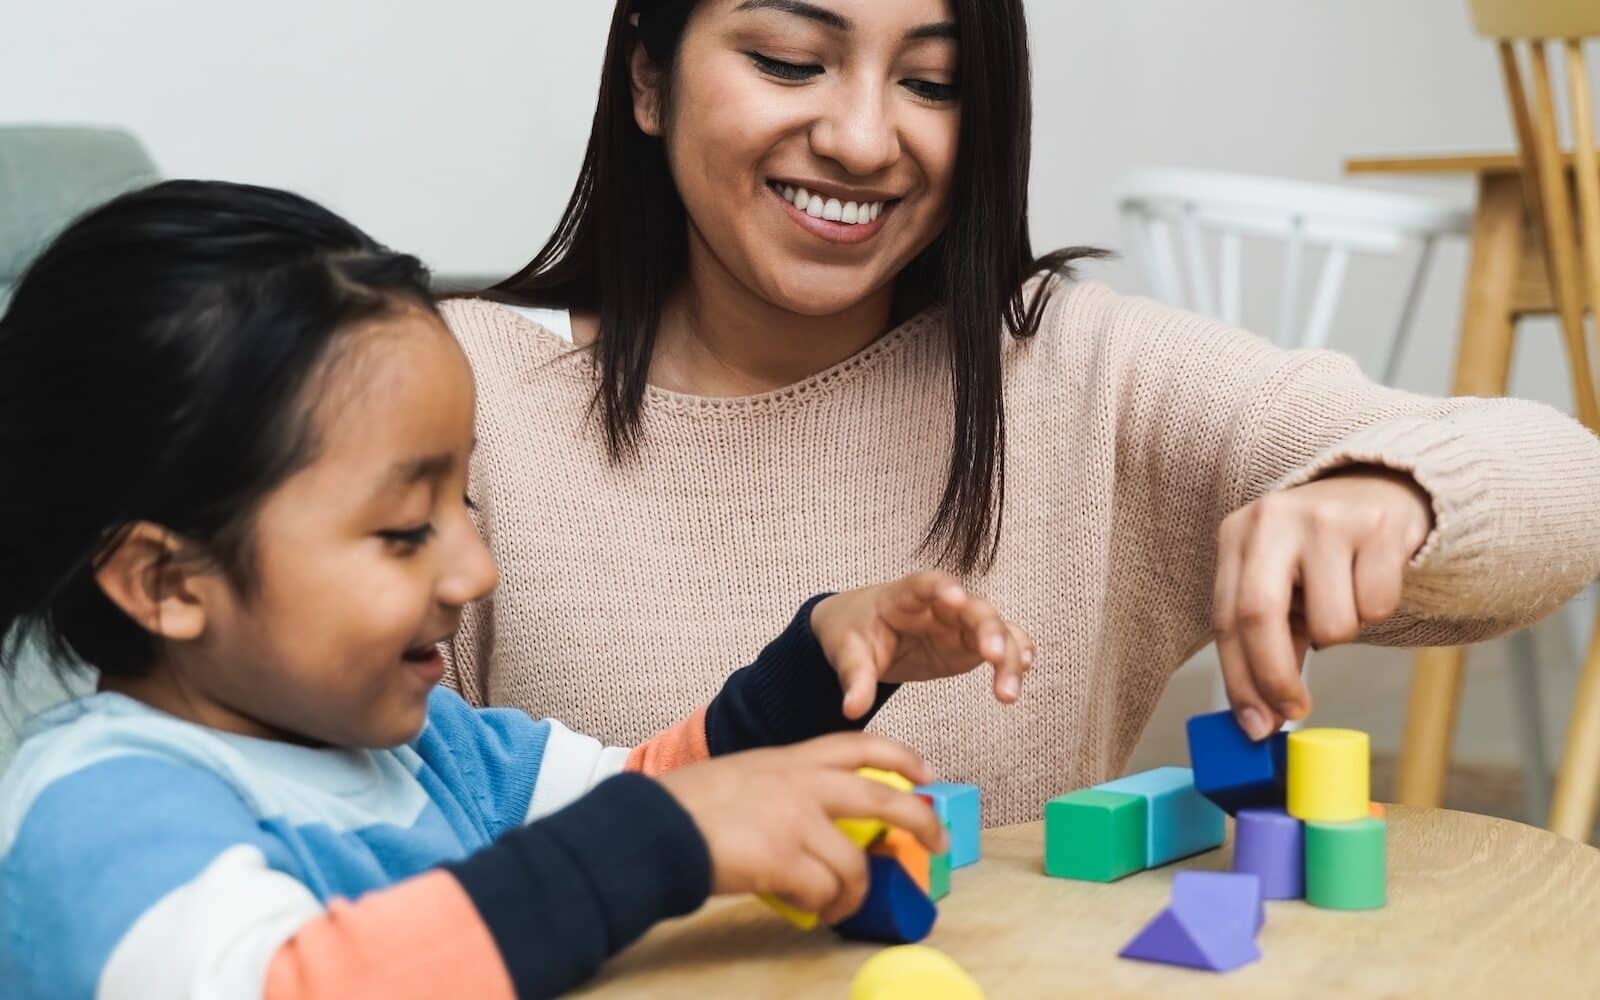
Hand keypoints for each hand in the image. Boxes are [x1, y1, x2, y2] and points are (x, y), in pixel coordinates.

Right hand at [654, 733, 943, 923]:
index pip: (860, 746)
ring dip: (854, 892)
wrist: (654, 827)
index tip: (927, 775)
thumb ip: (785, 789)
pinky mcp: (783, 859)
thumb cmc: (688, 807)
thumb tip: (817, 823)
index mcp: (791, 759)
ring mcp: (794, 821)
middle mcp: (800, 783)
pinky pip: (825, 891)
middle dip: (920, 821)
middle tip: (938, 841)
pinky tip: (813, 909)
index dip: (903, 758)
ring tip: (841, 905)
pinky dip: (825, 906)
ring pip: (854, 864)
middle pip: (882, 798)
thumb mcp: (746, 776)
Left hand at [810, 570, 1035, 719]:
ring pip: (994, 628)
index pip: (925, 584)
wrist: (863, 631)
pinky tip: (1025, 668)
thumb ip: (855, 679)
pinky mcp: (970, 643)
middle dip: (988, 628)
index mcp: (904, 596)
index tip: (955, 596)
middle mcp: (941, 604)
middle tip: (994, 655)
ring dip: (1008, 654)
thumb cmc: (855, 631)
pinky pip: (1001, 642)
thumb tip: (852, 709)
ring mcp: (960, 623)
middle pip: (972, 607)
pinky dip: (1016, 652)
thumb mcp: (847, 653)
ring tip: (1007, 692)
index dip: (941, 588)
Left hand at [1212, 466, 1432, 739]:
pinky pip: (1377, 606)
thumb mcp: (1281, 584)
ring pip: (1331, 623)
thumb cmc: (1319, 552)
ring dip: (1340, 634)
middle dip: (1274, 677)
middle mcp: (1273, 518)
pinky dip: (1377, 610)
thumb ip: (1269, 642)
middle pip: (1258, 614)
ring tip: (1343, 600)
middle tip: (1294, 711)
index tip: (1253, 726)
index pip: (1225, 618)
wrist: (1384, 490)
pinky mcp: (1378, 527)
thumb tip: (1262, 716)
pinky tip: (1372, 579)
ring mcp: (1326, 518)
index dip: (1238, 679)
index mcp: (1238, 534)